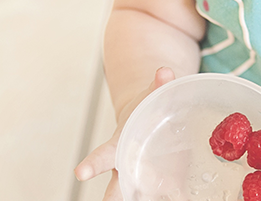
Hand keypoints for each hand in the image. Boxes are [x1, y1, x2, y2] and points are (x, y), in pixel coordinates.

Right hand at [74, 67, 176, 200]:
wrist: (153, 120)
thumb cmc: (146, 109)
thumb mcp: (151, 95)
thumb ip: (158, 85)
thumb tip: (165, 72)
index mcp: (119, 145)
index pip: (101, 155)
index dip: (91, 164)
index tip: (81, 173)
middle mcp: (128, 168)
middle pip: (116, 189)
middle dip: (113, 198)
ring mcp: (147, 179)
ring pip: (139, 198)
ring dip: (144, 200)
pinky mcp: (168, 185)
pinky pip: (171, 198)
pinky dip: (180, 200)